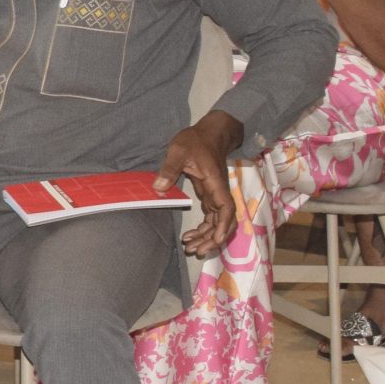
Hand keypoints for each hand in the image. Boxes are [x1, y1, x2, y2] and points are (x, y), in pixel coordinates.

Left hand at [155, 112, 244, 257]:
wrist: (209, 133)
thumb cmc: (195, 140)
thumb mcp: (179, 150)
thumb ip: (169, 169)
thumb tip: (158, 188)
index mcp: (215, 183)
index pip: (226, 208)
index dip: (224, 226)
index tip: (217, 239)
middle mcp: (219, 192)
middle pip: (223, 221)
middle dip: (212, 238)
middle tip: (195, 251)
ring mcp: (215, 195)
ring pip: (217, 222)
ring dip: (206, 237)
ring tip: (190, 248)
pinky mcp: (209, 195)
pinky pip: (210, 217)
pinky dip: (203, 229)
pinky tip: (189, 236)